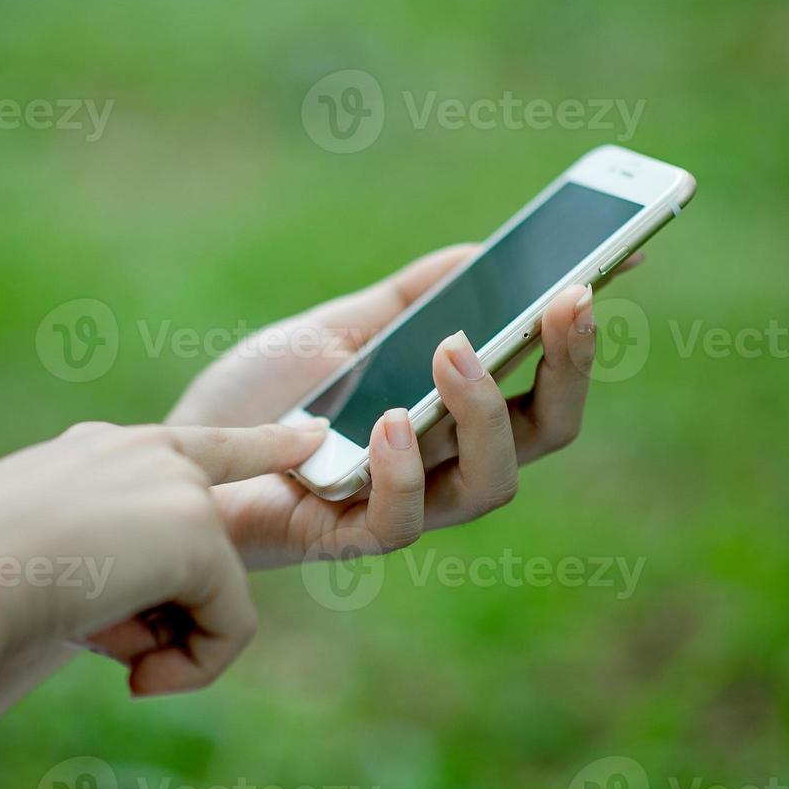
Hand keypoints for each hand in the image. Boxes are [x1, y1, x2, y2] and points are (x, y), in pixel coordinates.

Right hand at [0, 420, 324, 695]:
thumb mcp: (31, 568)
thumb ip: (101, 573)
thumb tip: (153, 636)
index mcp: (102, 453)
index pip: (203, 445)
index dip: (266, 444)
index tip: (313, 435)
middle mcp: (148, 453)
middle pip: (209, 551)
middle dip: (159, 621)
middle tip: (92, 636)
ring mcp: (179, 487)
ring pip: (216, 597)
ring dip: (163, 646)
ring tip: (91, 639)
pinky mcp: (200, 533)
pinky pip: (231, 628)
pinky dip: (193, 668)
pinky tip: (133, 673)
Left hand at [167, 244, 641, 569]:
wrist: (174, 457)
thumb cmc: (261, 399)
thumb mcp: (342, 328)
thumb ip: (415, 297)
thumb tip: (491, 249)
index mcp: (455, 415)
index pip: (544, 380)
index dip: (583, 332)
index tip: (613, 262)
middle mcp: (446, 464)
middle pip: (547, 432)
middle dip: (569, 366)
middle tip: (569, 300)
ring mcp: (404, 504)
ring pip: (492, 483)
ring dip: (485, 412)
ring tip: (455, 349)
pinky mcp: (347, 538)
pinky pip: (401, 522)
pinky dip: (404, 471)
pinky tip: (387, 421)